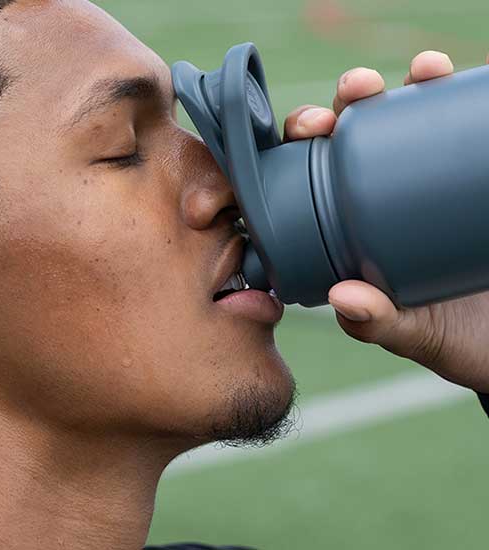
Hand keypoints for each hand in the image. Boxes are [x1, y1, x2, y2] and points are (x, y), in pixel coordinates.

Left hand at [283, 51, 488, 392]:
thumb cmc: (449, 336)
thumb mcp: (409, 332)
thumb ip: (375, 323)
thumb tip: (343, 297)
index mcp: (347, 224)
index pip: (310, 170)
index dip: (302, 139)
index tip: (311, 126)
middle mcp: (383, 192)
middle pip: (355, 130)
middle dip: (350, 98)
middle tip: (359, 89)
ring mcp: (431, 178)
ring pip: (410, 115)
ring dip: (411, 81)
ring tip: (424, 71)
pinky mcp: (475, 172)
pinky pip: (465, 125)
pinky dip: (463, 93)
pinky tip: (461, 75)